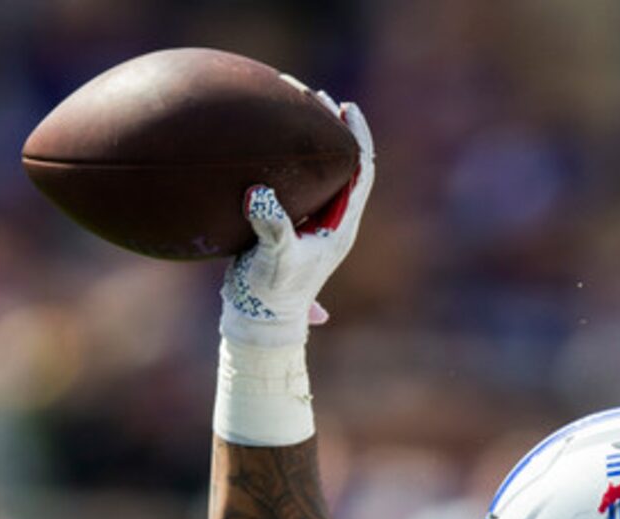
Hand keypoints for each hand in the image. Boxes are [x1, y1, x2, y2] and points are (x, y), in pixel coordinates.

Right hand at [221, 94, 374, 342]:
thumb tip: (259, 194)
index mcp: (341, 226)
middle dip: (332, 129)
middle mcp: (333, 221)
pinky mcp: (289, 224)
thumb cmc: (271, 294)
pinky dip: (286, 159)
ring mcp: (312, 223)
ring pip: (319, 173)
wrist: (261, 321)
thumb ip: (271, 227)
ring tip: (293, 105)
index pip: (360, 173)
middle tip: (315, 95)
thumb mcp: (273, 259)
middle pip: (343, 165)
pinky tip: (264, 140)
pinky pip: (294, 183)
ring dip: (310, 141)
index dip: (357, 138)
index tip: (347, 107)